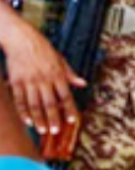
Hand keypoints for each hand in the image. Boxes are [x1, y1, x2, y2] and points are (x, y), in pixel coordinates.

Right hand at [2, 19, 83, 134]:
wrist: (21, 39)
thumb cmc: (42, 49)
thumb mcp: (60, 59)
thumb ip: (70, 74)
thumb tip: (83, 83)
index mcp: (57, 74)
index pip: (65, 96)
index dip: (69, 109)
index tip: (72, 120)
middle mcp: (44, 79)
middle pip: (49, 103)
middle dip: (53, 118)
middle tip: (55, 131)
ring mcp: (29, 81)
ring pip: (34, 104)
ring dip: (39, 119)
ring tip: (43, 130)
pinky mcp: (16, 81)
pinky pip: (19, 100)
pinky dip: (23, 112)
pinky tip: (27, 121)